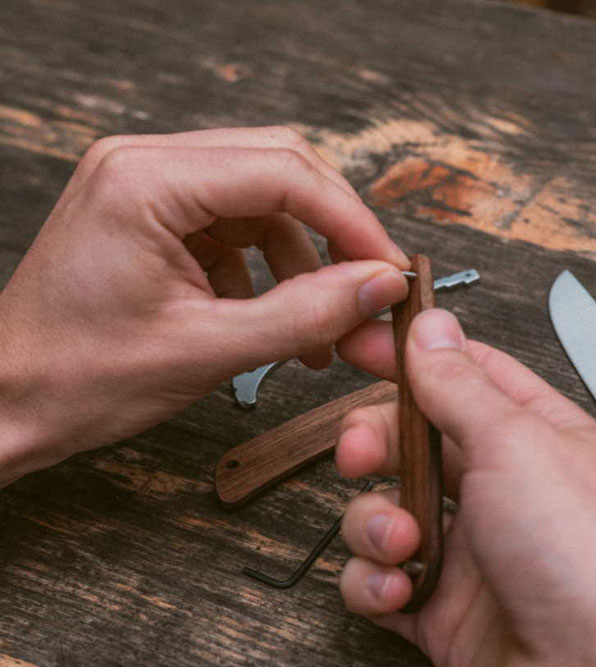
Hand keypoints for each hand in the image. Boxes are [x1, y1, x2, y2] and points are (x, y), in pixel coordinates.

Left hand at [0, 127, 408, 485]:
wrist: (9, 402)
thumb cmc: (79, 379)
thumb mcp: (207, 352)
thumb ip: (304, 315)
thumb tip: (378, 287)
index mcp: (146, 183)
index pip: (283, 171)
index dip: (351, 221)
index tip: (389, 269)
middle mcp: (145, 166)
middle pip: (278, 170)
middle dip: (334, 232)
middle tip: (369, 287)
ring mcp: (148, 190)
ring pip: (263, 203)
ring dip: (303, 262)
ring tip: (321, 330)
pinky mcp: (156, 220)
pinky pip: (237, 230)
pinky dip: (268, 274)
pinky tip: (273, 323)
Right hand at [335, 309, 595, 666]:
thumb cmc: (581, 558)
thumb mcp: (517, 444)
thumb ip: (461, 386)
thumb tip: (431, 330)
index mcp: (534, 438)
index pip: (464, 376)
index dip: (410, 357)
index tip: (357, 343)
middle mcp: (500, 491)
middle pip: (411, 442)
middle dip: (374, 445)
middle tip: (357, 454)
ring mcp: (468, 551)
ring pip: (384, 511)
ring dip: (373, 523)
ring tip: (400, 543)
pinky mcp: (439, 610)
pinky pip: (378, 580)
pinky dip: (375, 584)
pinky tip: (400, 593)